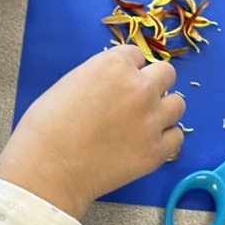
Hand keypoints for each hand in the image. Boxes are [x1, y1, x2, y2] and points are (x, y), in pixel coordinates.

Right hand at [0, 45, 185, 219]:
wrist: (48, 168)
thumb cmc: (46, 127)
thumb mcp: (71, 83)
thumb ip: (100, 77)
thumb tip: (113, 85)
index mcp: (114, 65)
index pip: (137, 55)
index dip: (128, 69)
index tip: (119, 83)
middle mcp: (139, 87)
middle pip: (166, 74)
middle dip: (153, 84)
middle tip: (136, 101)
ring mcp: (152, 119)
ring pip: (178, 104)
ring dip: (163, 110)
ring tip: (144, 123)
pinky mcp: (157, 150)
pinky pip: (177, 136)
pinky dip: (165, 139)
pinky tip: (147, 143)